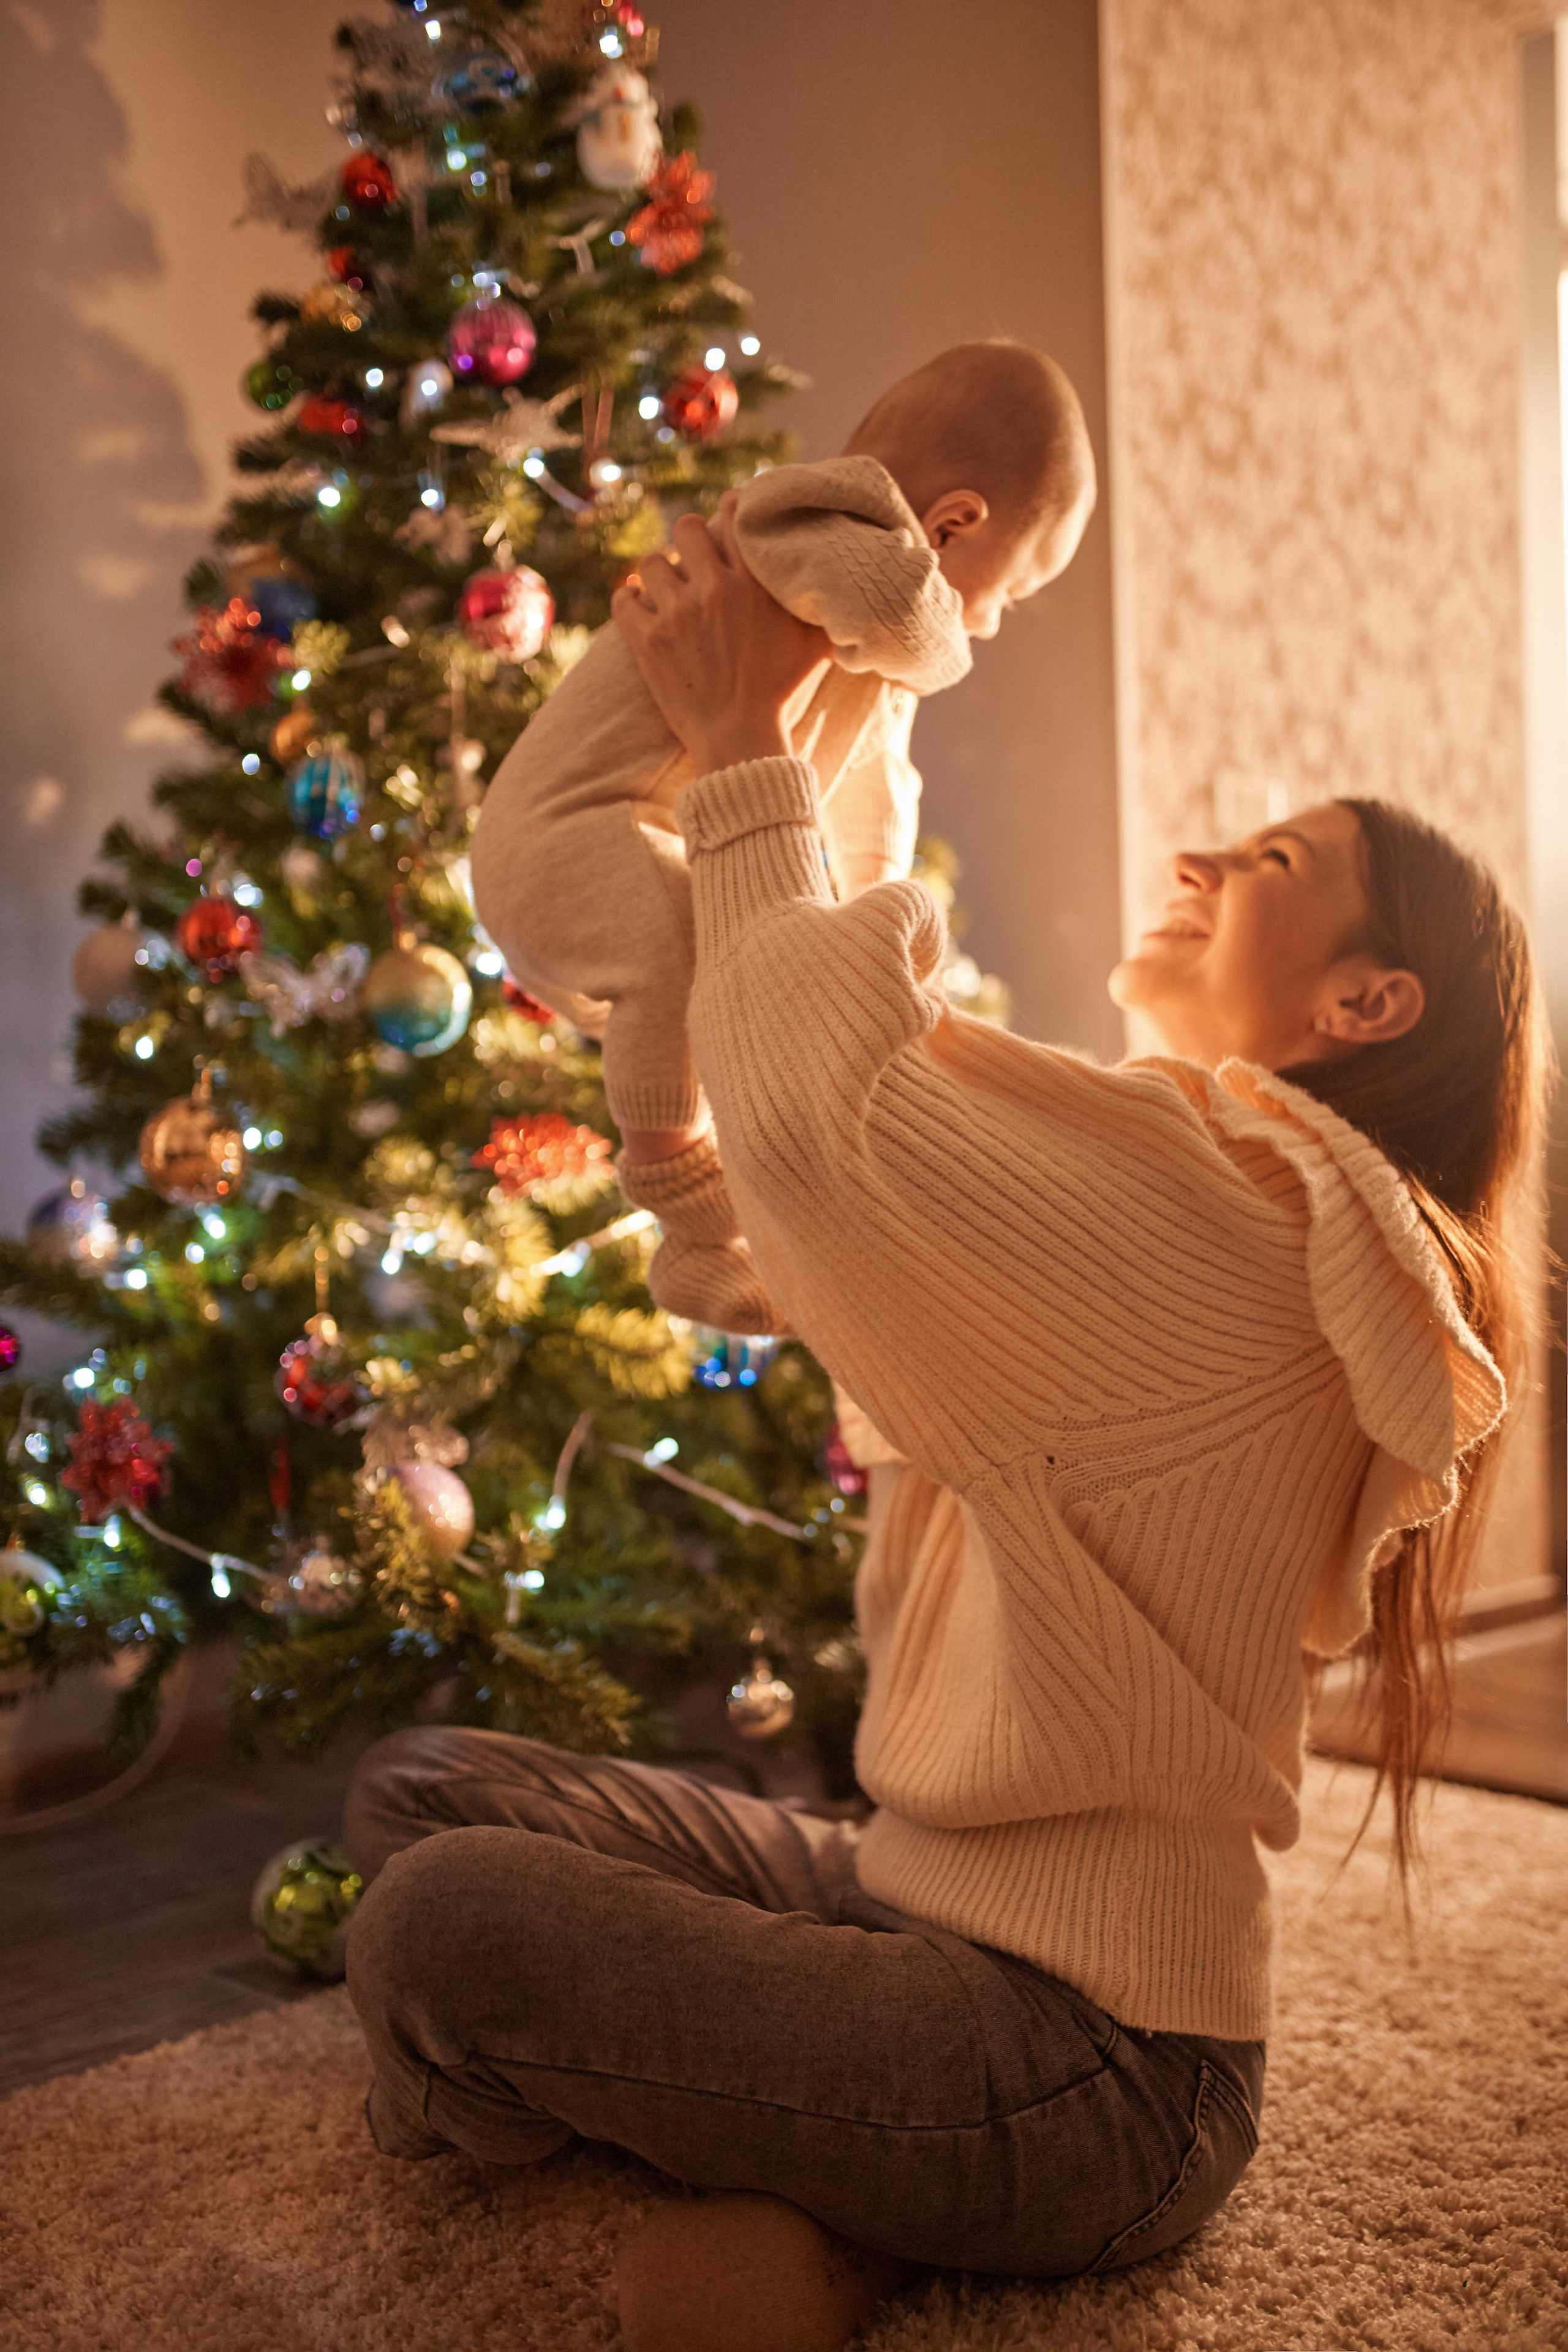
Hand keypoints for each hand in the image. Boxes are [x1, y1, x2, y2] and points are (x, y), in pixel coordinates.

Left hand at [611, 495, 830, 775]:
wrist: (740, 738)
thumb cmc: (781, 692)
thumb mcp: (815, 643)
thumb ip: (818, 604)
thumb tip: (834, 580)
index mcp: (753, 584)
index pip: (735, 517)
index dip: (730, 509)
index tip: (728, 515)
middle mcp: (714, 590)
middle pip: (686, 529)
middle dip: (688, 540)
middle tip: (691, 560)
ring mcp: (677, 614)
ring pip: (651, 561)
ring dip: (656, 572)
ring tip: (663, 587)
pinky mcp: (647, 641)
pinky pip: (623, 598)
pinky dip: (627, 599)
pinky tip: (636, 604)